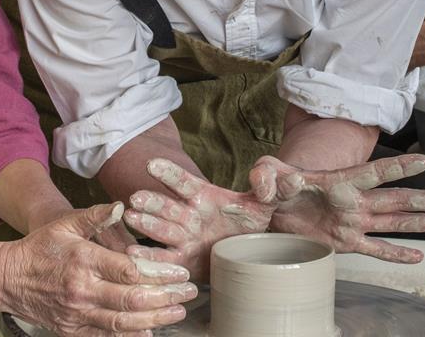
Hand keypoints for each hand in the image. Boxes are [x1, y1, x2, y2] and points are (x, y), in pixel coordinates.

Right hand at [0, 203, 194, 335]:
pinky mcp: (72, 329)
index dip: (159, 274)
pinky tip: (149, 332)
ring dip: (155, 320)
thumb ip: (95, 216)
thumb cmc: (39, 248)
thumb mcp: (64, 224)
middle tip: (188, 294)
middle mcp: (82, 290)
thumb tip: (121, 206)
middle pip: (132, 299)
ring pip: (123, 322)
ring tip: (176, 313)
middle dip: (166, 298)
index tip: (180, 272)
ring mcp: (77, 313)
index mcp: (83, 260)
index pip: (130, 271)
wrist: (6, 278)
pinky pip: (106, 336)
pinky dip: (130, 336)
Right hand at [123, 159, 273, 277]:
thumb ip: (275, 188)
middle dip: (152, 202)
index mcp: (203, 197)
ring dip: (146, 225)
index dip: (169, 173)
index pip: (184, 182)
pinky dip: (149, 257)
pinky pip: (163, 259)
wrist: (246, 254)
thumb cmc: (248, 223)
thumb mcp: (265, 204)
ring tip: (132, 219)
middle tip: (137, 198)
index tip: (152, 164)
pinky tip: (134, 254)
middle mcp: (187, 216)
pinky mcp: (180, 260)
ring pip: (160, 230)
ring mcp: (182, 238)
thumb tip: (292, 176)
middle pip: (167, 206)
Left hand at [255, 154, 424, 263]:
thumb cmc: (271, 187)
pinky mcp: (346, 242)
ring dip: (417, 223)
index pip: (373, 173)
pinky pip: (375, 249)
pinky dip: (395, 254)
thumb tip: (277, 182)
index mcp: (339, 183)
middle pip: (393, 200)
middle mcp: (353, 202)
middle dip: (422, 199)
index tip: (423, 161)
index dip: (398, 167)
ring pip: (392, 223)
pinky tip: (416, 257)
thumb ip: (268, 174)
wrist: (269, 210)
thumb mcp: (267, 174)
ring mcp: (352, 223)